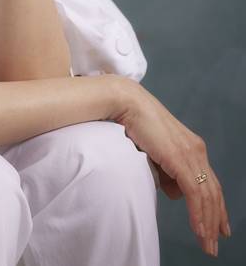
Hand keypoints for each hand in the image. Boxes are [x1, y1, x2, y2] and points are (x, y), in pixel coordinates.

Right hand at [114, 78, 230, 257]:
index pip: (211, 183)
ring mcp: (190, 154)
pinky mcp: (180, 159)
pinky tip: (199, 229)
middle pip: (214, 192)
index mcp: (193, 147)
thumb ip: (167, 172)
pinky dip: (198, 214)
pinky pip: (194, 193)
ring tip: (207, 244)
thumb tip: (174, 191)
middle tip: (214, 244)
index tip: (219, 227)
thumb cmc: (137, 125)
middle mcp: (197, 150)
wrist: (129, 104)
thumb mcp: (156, 154)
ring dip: (208, 223)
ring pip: (207, 196)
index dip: (217, 206)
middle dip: (216, 220)